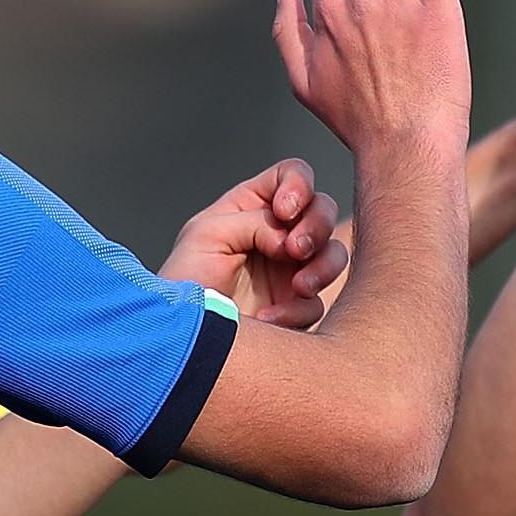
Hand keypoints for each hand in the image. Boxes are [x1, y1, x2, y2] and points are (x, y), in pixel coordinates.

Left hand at [158, 158, 345, 328]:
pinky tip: (265, 318)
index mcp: (250, 208)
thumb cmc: (184, 281)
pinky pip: (316, 303)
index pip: (291, 176)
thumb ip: (254, 221)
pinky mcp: (294, 308)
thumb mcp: (208, 234)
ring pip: (334, 254)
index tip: (284, 211)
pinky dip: (297, 310)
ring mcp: (289, 270)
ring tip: (298, 286)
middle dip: (317, 225)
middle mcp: (275, 234)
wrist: (181, 339)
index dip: (298, 185)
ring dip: (324, 266)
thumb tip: (289, 239)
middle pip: (322, 209)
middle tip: (296, 249)